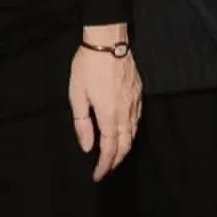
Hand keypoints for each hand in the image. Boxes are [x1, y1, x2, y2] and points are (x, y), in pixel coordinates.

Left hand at [68, 25, 142, 180]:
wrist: (108, 40)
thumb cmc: (87, 66)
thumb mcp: (76, 94)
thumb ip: (82, 123)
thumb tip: (87, 147)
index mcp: (109, 114)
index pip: (109, 148)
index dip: (104, 165)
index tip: (97, 176)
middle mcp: (126, 111)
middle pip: (126, 144)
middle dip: (116, 161)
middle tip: (106, 170)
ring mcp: (135, 101)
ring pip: (134, 132)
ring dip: (125, 148)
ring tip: (115, 155)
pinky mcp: (139, 91)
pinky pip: (138, 118)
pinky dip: (132, 131)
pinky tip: (125, 131)